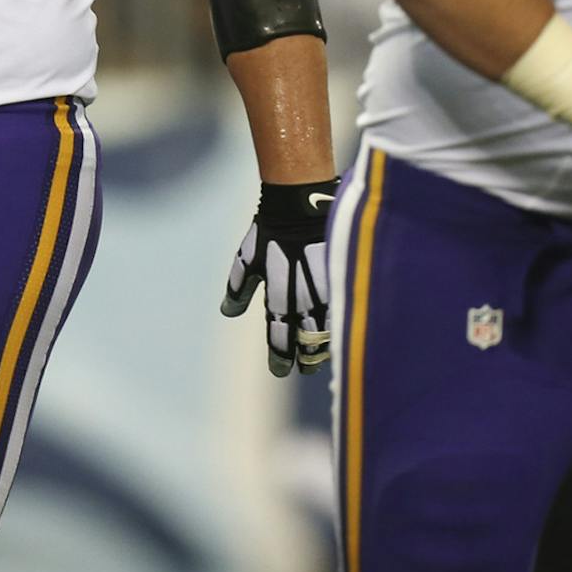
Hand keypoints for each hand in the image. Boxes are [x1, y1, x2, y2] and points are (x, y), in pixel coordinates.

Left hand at [224, 179, 335, 376]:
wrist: (302, 201)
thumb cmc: (270, 228)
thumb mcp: (247, 257)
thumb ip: (238, 286)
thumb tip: (228, 312)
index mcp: (279, 294)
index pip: (279, 335)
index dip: (279, 355)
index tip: (279, 369)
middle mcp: (303, 297)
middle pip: (307, 340)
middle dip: (305, 357)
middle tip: (303, 367)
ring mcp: (326, 290)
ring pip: (328, 330)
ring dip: (323, 347)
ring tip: (320, 358)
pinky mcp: (342, 279)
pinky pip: (344, 311)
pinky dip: (339, 326)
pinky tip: (338, 334)